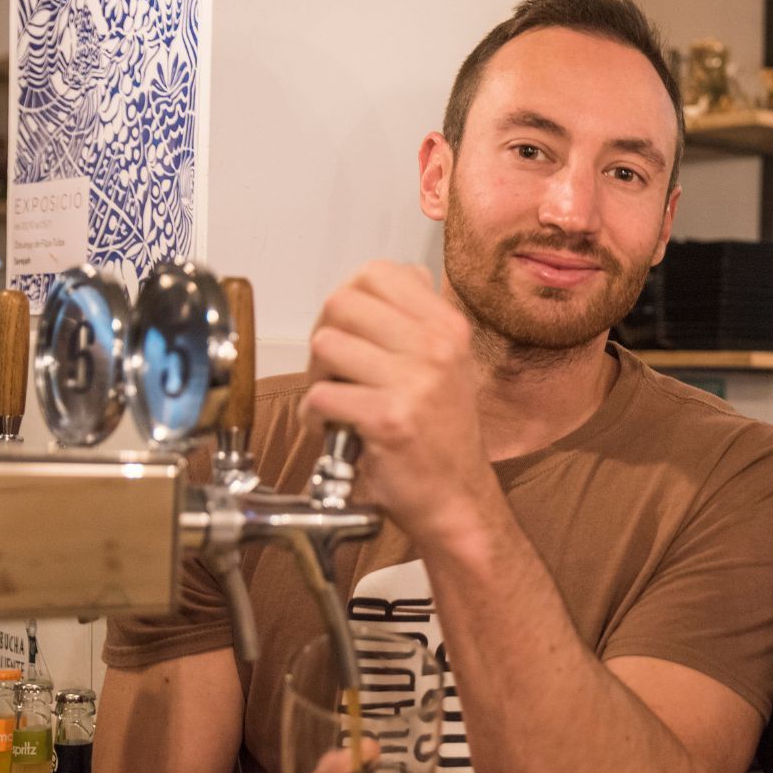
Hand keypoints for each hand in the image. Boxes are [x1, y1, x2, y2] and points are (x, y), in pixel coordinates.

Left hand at [301, 261, 496, 541]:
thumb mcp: (448, 363)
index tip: (349, 329)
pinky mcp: (388, 419)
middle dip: (325, 336)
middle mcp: (437, 348)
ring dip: (317, 376)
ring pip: (325, 345)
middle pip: (342, 303)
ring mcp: (415, 383)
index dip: (348, 299)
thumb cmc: (443, 435)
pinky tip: (335, 428)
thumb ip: (417, 319)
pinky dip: (314, 417)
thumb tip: (384, 276)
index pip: (377, 273)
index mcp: (448, 327)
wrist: (457, 498)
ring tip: (337, 400)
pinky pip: (320, 396)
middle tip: (334, 369)